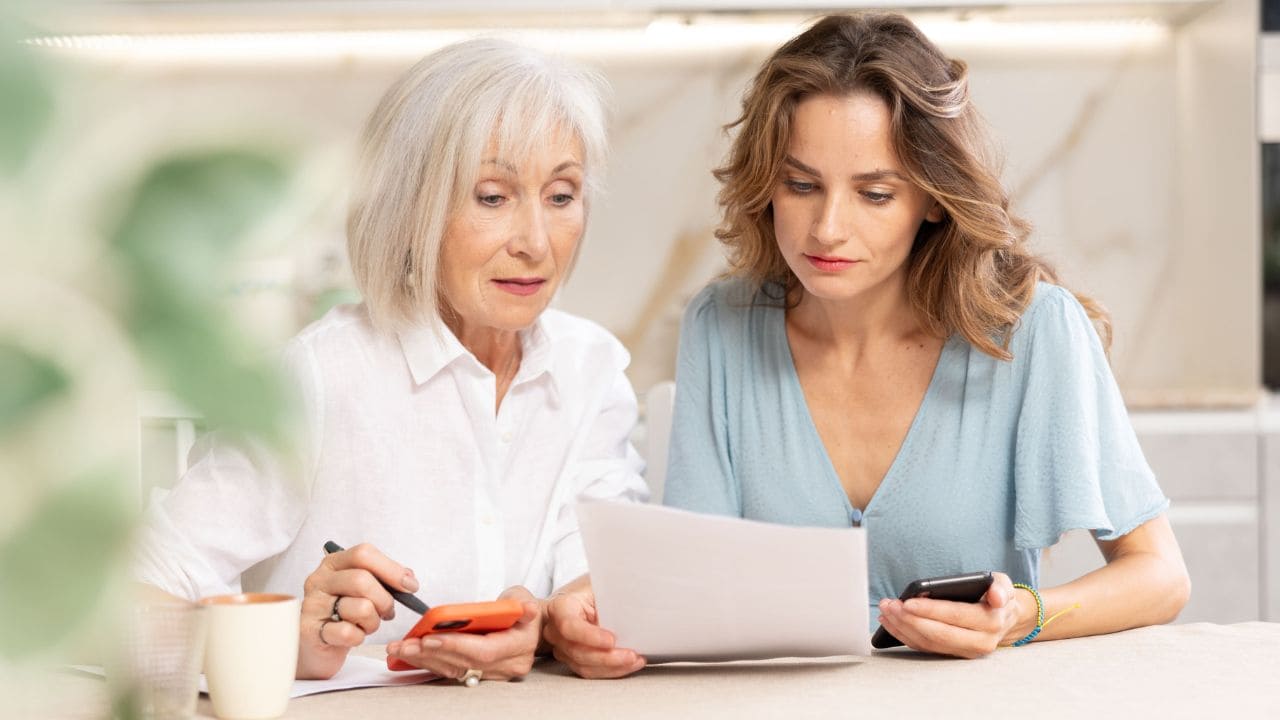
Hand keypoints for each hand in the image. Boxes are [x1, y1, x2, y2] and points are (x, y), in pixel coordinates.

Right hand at [297, 543, 417, 678]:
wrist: (317, 644)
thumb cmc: (343, 613)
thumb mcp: (362, 590)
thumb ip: (384, 578)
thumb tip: (408, 579)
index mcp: (333, 563)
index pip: (364, 554)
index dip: (392, 569)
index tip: (410, 586)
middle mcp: (319, 580)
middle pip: (363, 580)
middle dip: (385, 600)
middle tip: (387, 612)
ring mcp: (313, 605)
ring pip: (361, 608)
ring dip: (373, 622)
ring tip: (366, 625)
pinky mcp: (311, 631)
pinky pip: (348, 632)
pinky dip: (359, 637)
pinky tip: (353, 636)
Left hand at [385, 586, 540, 680]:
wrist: (529, 628)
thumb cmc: (520, 609)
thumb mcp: (521, 598)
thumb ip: (519, 603)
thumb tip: (527, 609)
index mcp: (520, 645)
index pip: (484, 650)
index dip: (456, 645)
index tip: (430, 638)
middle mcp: (508, 665)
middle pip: (464, 662)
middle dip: (431, 653)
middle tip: (404, 644)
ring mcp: (494, 674)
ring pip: (454, 670)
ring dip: (424, 659)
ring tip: (399, 648)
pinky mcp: (479, 674)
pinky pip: (451, 670)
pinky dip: (429, 662)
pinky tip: (409, 654)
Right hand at [542, 578, 644, 678]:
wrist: (581, 600)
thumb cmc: (590, 592)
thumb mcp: (599, 586)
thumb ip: (610, 595)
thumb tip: (632, 605)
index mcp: (560, 607)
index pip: (569, 625)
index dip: (590, 636)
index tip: (612, 640)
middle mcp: (556, 630)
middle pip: (577, 651)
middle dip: (607, 657)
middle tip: (630, 654)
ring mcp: (562, 648)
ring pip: (584, 665)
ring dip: (613, 666)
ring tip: (634, 659)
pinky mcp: (572, 660)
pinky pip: (591, 671)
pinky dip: (612, 670)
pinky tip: (628, 664)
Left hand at [875, 571, 1029, 658]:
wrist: (1004, 618)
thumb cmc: (997, 597)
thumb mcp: (1003, 586)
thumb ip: (1001, 589)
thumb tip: (997, 597)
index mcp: (991, 623)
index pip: (956, 616)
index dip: (931, 610)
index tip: (908, 602)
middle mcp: (979, 642)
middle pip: (938, 634)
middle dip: (911, 620)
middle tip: (890, 605)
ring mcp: (964, 652)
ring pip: (929, 643)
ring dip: (903, 628)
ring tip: (886, 610)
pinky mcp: (951, 654)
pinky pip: (924, 647)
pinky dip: (904, 635)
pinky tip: (890, 622)